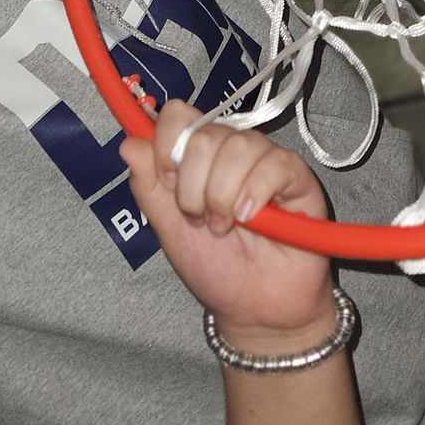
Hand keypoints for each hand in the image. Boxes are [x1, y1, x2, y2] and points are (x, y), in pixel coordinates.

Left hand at [121, 103, 334, 351]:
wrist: (254, 308)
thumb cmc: (215, 267)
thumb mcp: (169, 229)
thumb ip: (148, 186)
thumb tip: (128, 143)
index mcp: (198, 156)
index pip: (178, 116)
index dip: (167, 146)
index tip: (169, 184)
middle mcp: (230, 149)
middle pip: (204, 135)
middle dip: (194, 187)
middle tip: (201, 219)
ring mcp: (264, 159)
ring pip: (238, 147)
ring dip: (224, 197)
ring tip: (227, 225)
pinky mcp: (295, 175)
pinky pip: (273, 164)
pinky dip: (256, 194)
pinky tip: (253, 218)